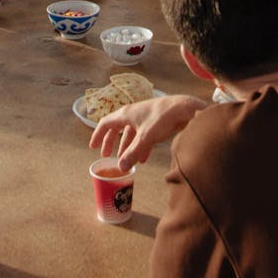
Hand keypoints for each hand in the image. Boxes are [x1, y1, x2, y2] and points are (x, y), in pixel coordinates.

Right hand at [89, 95, 205, 169]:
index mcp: (126, 114)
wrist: (183, 109)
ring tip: (124, 161)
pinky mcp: (154, 123)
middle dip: (111, 142)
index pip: (106, 123)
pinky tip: (143, 159)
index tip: (93, 147)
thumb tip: (120, 168)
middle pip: (117, 128)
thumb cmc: (162, 118)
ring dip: (126, 147)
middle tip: (106, 156)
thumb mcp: (146, 137)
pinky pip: (142, 136)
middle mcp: (133, 114)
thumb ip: (133, 153)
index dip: (98, 135)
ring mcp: (144, 118)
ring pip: (130, 133)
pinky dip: (140, 147)